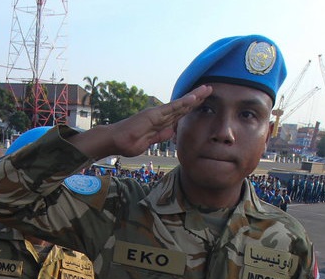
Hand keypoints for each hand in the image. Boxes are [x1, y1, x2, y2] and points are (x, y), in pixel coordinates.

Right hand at [70, 85, 211, 158]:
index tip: (203, 102)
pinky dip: (183, 103)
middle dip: (197, 98)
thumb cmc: (128, 142)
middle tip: (209, 89)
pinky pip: (171, 108)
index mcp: (160, 122)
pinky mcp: (154, 115)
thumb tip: (171, 131)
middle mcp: (160, 115)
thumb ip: (160, 136)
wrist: (115, 141)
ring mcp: (157, 114)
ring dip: (194, 97)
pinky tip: (194, 98)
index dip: (191, 107)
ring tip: (207, 89)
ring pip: (180, 104)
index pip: (179, 113)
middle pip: (182, 106)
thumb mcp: (149, 142)